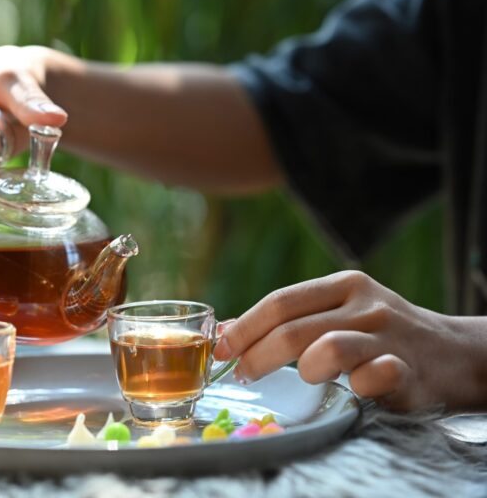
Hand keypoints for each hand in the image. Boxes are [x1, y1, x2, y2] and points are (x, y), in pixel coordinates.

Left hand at [213, 270, 486, 411]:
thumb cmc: (379, 332)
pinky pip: (375, 376)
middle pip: (293, 329)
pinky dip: (356, 385)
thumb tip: (227, 331)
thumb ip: (290, 319)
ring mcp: (388, 336)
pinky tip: (351, 389)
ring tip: (302, 378)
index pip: (280, 301)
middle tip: (243, 374)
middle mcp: (365, 305)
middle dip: (257, 355)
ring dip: (302, 369)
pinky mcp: (409, 370)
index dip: (245, 327)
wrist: (453, 352)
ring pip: (328, 349)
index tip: (221, 348)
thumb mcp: (339, 312)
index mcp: (343, 285)